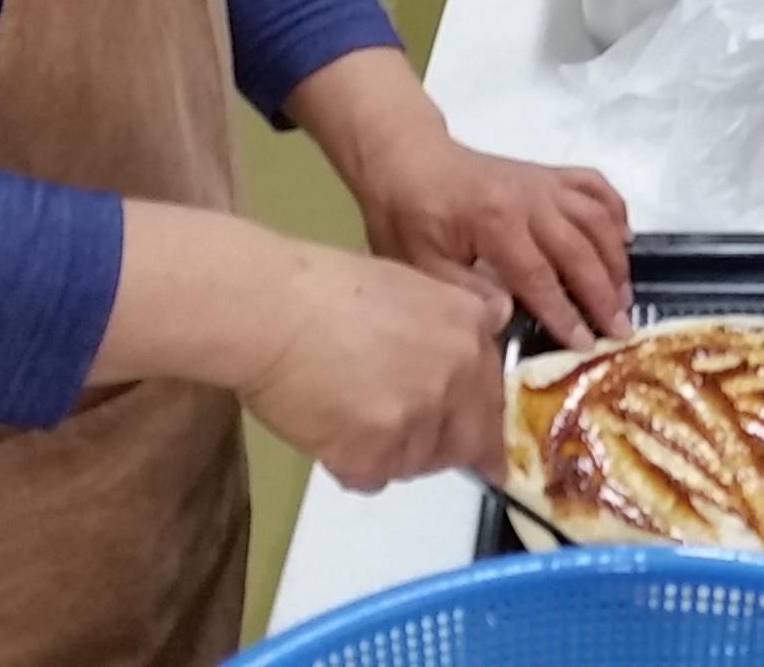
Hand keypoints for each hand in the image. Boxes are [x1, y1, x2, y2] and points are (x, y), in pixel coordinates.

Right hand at [243, 243, 510, 492]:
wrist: (270, 310)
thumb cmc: (322, 288)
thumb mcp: (409, 286)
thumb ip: (449, 324)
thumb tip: (472, 342)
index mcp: (469, 329)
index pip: (494, 396)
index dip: (478, 423)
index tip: (483, 451)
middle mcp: (457, 375)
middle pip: (467, 440)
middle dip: (439, 447)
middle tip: (398, 439)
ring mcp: (420, 417)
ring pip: (417, 462)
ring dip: (389, 452)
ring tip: (344, 415)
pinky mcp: (377, 453)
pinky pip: (373, 477)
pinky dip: (350, 464)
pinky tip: (326, 429)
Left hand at [355, 131, 632, 348]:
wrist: (407, 158)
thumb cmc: (407, 215)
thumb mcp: (418, 262)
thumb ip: (462, 292)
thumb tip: (507, 317)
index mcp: (495, 223)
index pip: (540, 277)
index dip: (565, 314)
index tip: (586, 345)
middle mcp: (530, 199)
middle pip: (578, 250)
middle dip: (603, 294)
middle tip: (621, 329)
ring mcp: (544, 183)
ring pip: (596, 219)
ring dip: (616, 259)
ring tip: (625, 295)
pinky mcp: (550, 174)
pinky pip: (595, 186)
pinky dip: (616, 210)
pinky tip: (625, 239)